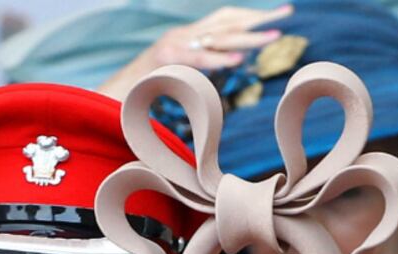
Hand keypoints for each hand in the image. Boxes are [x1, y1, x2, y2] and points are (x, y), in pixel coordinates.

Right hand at [98, 4, 293, 99]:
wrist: (110, 95)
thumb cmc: (142, 89)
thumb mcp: (177, 74)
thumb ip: (202, 66)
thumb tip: (232, 64)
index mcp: (186, 35)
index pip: (223, 19)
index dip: (249, 16)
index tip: (277, 15)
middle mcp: (182, 34)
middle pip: (226, 21)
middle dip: (258, 17)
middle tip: (287, 13)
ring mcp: (173, 44)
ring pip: (217, 37)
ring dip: (248, 38)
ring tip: (274, 36)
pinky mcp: (165, 59)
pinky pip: (196, 58)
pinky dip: (218, 60)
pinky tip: (239, 62)